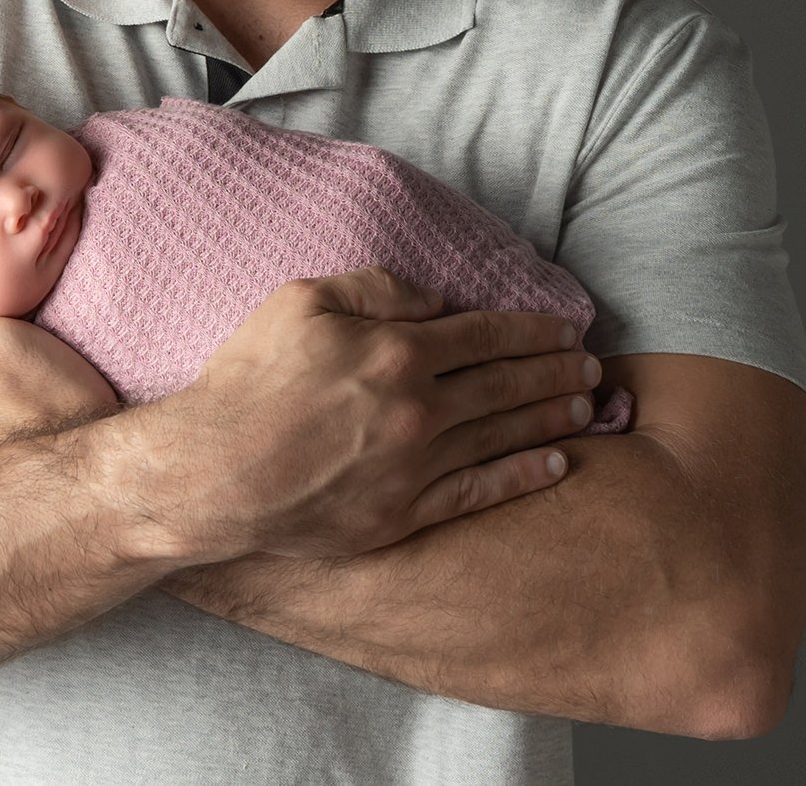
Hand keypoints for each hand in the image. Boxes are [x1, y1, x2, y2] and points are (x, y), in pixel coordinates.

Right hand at [137, 266, 601, 563]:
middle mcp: (418, 409)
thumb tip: (435, 299)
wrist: (212, 473)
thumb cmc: (248, 379)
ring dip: (552, 418)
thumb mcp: (302, 302)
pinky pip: (479, 493)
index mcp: (398, 351)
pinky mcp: (402, 515)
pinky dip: (523, 477)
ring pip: (503, 436)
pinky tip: (555, 464)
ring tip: (588, 406)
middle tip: (593, 366)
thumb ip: (376, 289)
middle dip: (557, 371)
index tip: (567, 327)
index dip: (534, 330)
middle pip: (507, 384)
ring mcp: (414, 468)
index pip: (486, 334)